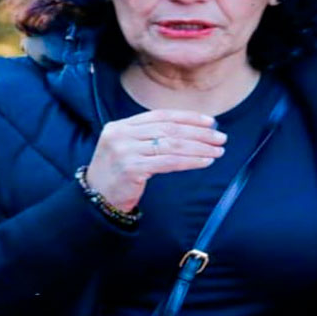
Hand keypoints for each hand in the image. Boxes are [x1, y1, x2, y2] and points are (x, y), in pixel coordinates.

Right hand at [85, 109, 226, 211]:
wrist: (95, 200)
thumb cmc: (118, 174)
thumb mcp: (128, 148)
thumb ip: (150, 136)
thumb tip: (192, 130)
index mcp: (120, 125)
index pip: (161, 115)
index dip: (188, 117)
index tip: (211, 122)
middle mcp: (120, 134)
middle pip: (169, 130)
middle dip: (200, 133)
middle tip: (221, 138)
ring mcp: (124, 151)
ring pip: (172, 145)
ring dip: (200, 148)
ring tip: (217, 151)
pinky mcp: (131, 168)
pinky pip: (169, 162)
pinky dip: (191, 161)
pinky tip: (205, 161)